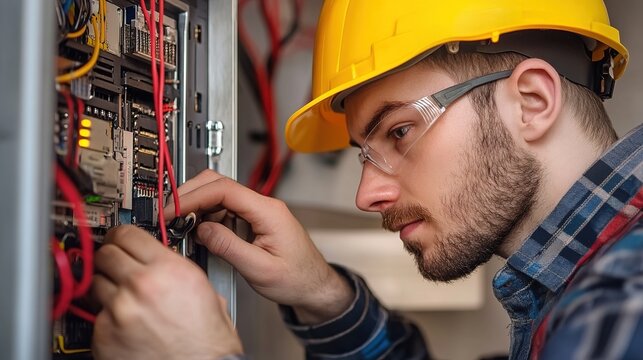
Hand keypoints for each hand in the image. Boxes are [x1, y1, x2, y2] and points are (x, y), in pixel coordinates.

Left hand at [92, 225, 242, 359]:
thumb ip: (175, 269)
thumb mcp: (204, 291)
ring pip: (96, 281)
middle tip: (116, 263)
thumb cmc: (207, 341)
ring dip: (106, 286)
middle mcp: (142, 286)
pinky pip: (97, 314)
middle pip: (106, 253)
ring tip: (122, 297)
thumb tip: (159, 260)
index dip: (122, 235)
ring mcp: (120, 310)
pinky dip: (107, 316)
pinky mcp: (104, 334)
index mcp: (170, 270)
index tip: (119, 237)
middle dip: (110, 256)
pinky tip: (124, 323)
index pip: (128, 234)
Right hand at [165, 170, 353, 323]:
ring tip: (179, 226)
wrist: (315, 287)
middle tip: (169, 214)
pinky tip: (197, 232)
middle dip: (190, 195)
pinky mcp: (252, 221)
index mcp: (268, 211)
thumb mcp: (260, 269)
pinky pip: (224, 211)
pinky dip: (206, 218)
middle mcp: (263, 206)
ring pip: (219, 196)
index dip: (193, 197)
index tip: (173, 210)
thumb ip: (229, 247)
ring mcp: (258, 212)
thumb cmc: (298, 279)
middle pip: (219, 184)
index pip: (224, 190)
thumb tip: (202, 230)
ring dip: (196, 208)